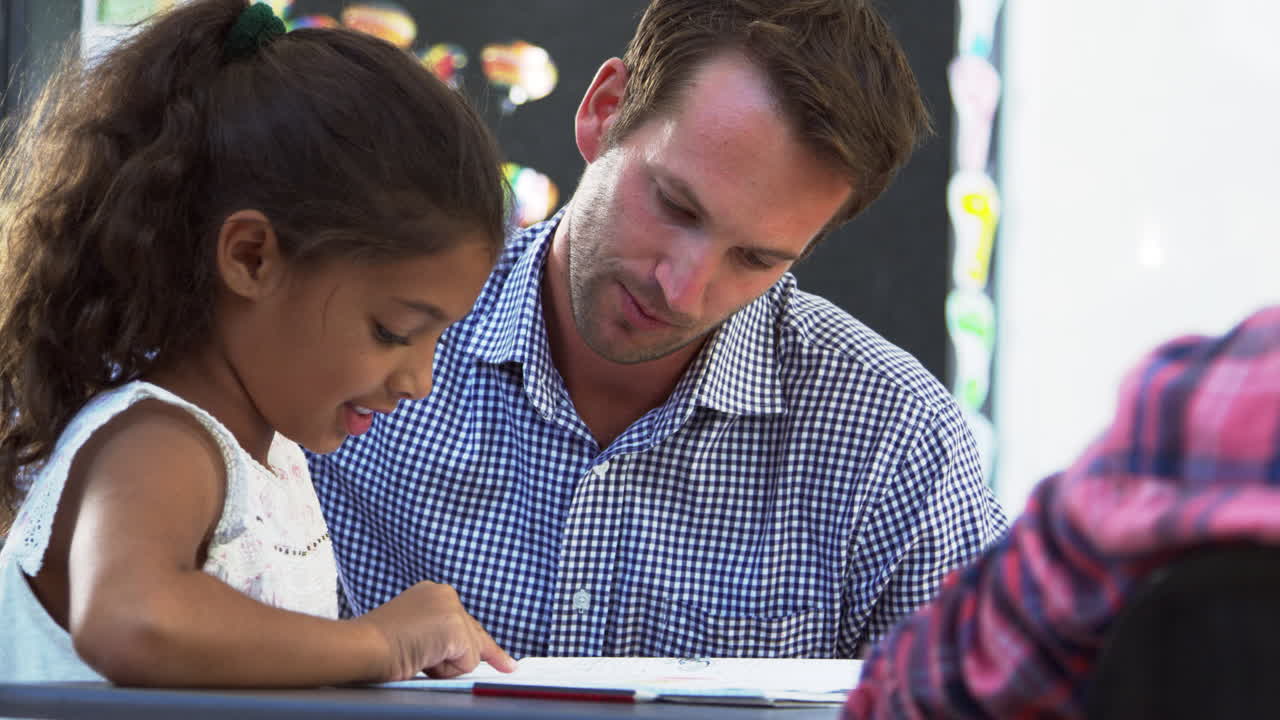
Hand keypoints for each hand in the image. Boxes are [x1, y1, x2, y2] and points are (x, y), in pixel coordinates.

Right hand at [355, 581, 516, 680]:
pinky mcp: (455, 627)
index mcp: (432, 593)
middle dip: (488, 655)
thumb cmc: (375, 647)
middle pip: (476, 635)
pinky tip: (423, 658)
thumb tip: (467, 657)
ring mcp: (451, 609)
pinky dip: (448, 670)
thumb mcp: (413, 634)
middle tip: (507, 666)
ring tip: (416, 658)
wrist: (361, 647)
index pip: (465, 621)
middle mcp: (445, 594)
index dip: (479, 644)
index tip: (505, 660)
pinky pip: (468, 662)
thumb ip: (438, 638)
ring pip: (471, 651)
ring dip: (447, 665)